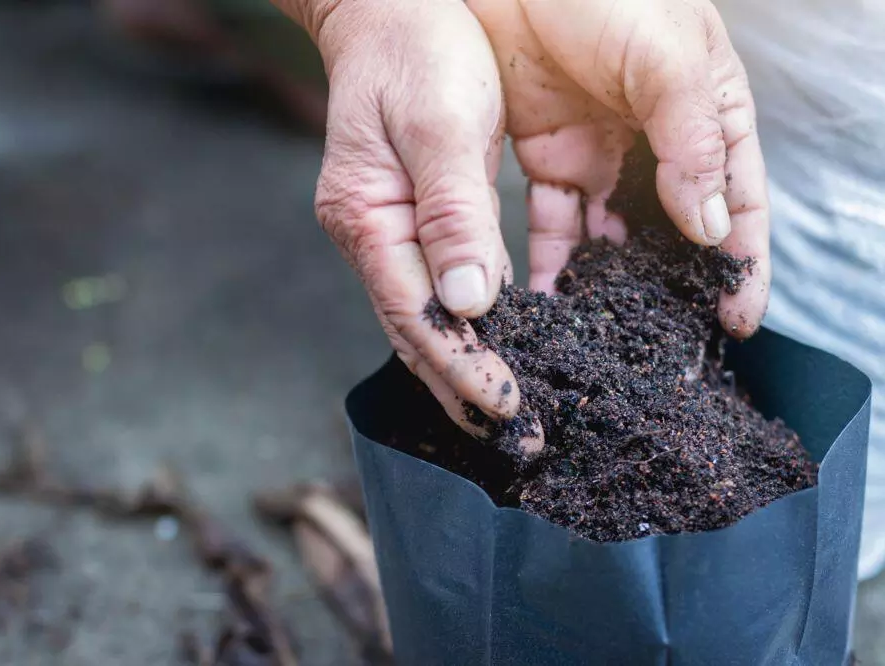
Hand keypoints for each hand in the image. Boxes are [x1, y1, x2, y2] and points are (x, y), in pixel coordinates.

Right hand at [291, 0, 540, 447]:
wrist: (391, 2)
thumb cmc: (415, 45)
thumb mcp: (441, 123)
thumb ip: (453, 213)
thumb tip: (471, 303)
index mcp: (369, 217)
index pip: (418, 316)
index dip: (465, 368)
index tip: (509, 411)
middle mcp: (371, 236)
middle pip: (417, 332)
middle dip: (466, 389)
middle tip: (516, 440)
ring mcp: (389, 232)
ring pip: (429, 319)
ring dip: (469, 368)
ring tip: (509, 416)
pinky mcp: (414, 220)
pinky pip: (443, 288)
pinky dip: (474, 327)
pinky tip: (504, 348)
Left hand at [469, 0, 769, 336]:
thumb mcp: (665, 57)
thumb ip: (690, 140)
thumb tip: (711, 227)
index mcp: (709, 113)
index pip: (738, 201)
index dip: (742, 264)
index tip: (736, 322)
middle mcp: (659, 142)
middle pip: (676, 232)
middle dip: (676, 290)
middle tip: (670, 348)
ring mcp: (602, 153)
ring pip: (612, 237)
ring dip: (611, 287)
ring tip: (605, 341)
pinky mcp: (547, 155)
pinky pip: (553, 223)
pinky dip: (552, 263)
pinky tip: (548, 302)